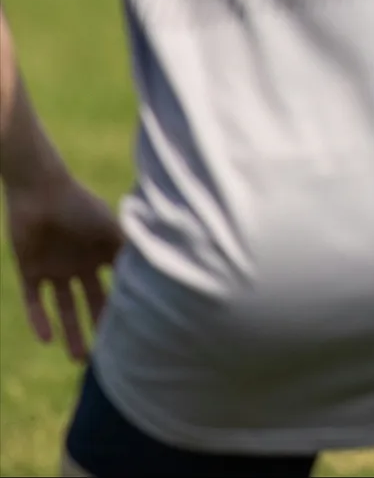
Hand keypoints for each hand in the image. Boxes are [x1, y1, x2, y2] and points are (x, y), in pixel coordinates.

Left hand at [5, 171, 121, 360]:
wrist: (41, 191)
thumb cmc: (82, 206)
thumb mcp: (113, 231)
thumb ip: (132, 252)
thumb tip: (167, 272)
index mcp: (103, 252)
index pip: (118, 284)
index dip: (127, 304)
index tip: (140, 329)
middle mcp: (82, 263)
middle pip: (94, 300)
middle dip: (102, 325)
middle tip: (111, 354)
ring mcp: (56, 268)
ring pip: (65, 306)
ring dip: (71, 331)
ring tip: (79, 358)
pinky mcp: (30, 271)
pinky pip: (35, 301)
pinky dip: (40, 319)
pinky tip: (47, 339)